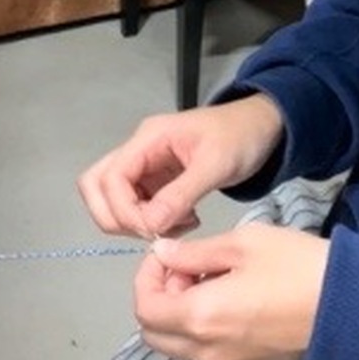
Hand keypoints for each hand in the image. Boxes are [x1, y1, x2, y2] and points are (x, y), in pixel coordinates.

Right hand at [78, 95, 284, 237]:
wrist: (261, 128)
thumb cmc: (240, 137)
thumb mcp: (215, 164)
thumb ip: (181, 193)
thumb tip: (150, 225)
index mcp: (149, 138)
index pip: (110, 177)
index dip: (123, 210)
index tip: (152, 230)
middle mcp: (140, 150)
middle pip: (98, 186)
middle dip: (118, 217)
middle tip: (154, 231)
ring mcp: (146, 166)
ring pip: (113, 198)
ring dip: (135, 221)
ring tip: (174, 226)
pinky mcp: (157, 181)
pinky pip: (137, 205)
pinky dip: (151, 221)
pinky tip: (182, 222)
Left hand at [135, 223, 329, 359]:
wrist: (348, 306)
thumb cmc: (295, 266)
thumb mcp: (243, 242)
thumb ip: (195, 251)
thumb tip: (163, 254)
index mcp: (200, 317)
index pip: (145, 308)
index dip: (147, 276)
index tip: (167, 253)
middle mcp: (207, 351)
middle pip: (155, 333)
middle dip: (159, 296)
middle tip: (187, 266)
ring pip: (179, 345)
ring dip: (180, 312)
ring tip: (212, 277)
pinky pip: (206, 352)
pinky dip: (202, 326)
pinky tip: (232, 297)